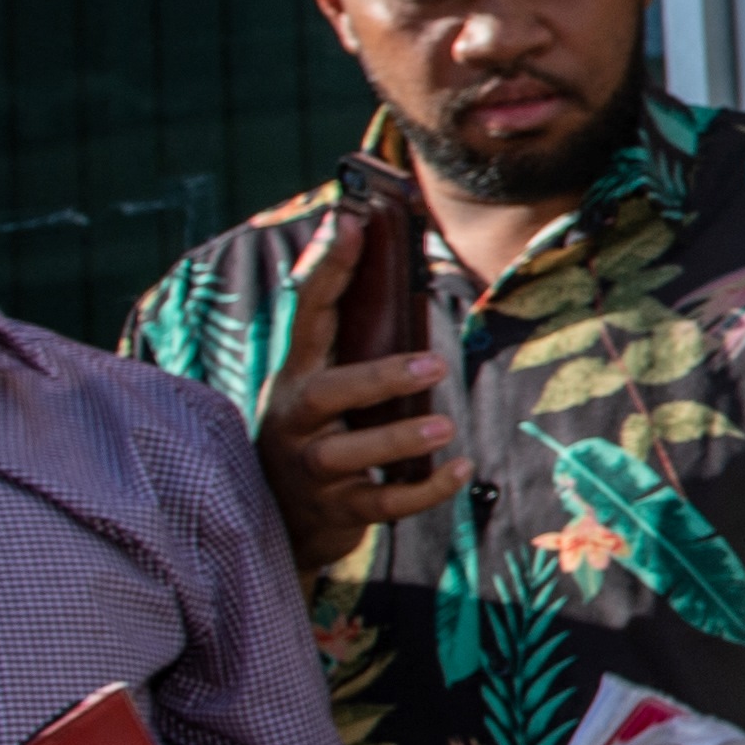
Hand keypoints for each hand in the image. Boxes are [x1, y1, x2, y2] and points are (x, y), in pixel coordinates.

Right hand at [253, 199, 462, 571]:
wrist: (284, 522)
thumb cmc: (321, 434)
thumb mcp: (327, 388)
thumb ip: (358, 346)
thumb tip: (408, 282)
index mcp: (298, 375)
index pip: (308, 313)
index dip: (328, 268)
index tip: (351, 222)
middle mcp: (296, 419)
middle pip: (326, 393)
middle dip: (377, 377)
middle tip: (434, 365)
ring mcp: (311, 467)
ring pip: (346, 453)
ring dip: (397, 438)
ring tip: (444, 427)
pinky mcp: (335, 510)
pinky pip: (381, 503)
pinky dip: (422, 491)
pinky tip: (460, 470)